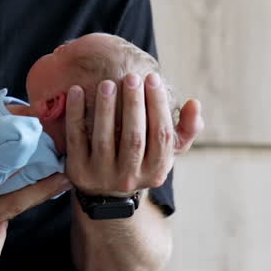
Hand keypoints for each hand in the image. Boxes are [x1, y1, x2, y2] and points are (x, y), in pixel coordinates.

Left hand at [64, 72, 204, 195]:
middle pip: (134, 137)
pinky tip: (76, 90)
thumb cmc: (141, 159)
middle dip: (134, 105)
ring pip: (105, 138)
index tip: (153, 77)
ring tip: (107, 83)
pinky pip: (76, 138)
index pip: (161, 136)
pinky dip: (76, 113)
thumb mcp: (166, 151)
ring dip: (106, 108)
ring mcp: (102, 175)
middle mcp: (130, 177)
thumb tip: (194, 103)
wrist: (106, 193)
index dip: (158, 105)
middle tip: (132, 77)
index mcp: (156, 171)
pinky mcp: (78, 170)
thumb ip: (185, 129)